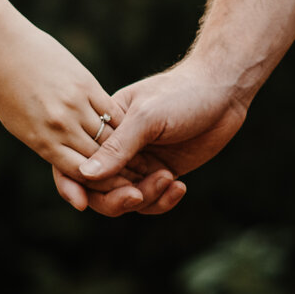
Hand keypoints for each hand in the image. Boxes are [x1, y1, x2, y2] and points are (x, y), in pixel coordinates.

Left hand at [0, 23, 143, 211]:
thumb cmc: (6, 90)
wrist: (2, 47)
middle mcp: (60, 126)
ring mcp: (74, 104)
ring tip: (142, 156)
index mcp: (42, 141)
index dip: (104, 183)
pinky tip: (133, 128)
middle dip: (121, 171)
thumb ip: (48, 147)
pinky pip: (112, 110)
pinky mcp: (86, 83)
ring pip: (111, 136)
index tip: (118, 186)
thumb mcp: (20, 127)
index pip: (82, 173)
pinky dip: (124, 123)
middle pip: (100, 159)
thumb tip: (72, 165)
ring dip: (128, 149)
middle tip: (140, 176)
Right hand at [71, 58, 250, 218]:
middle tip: (137, 196)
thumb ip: (118, 147)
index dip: (71, 183)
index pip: (76, 160)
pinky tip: (180, 186)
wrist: (223, 91)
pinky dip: (164, 200)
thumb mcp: (147, 117)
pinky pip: (153, 200)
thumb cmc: (181, 93)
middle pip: (99, 188)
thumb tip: (86, 174)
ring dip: (146, 198)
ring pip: (126, 199)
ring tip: (168, 178)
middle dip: (114, 198)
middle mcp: (118, 148)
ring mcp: (140, 163)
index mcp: (104, 127)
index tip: (82, 202)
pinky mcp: (162, 173)